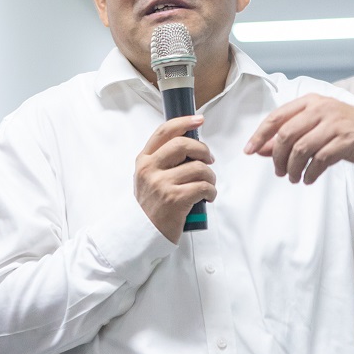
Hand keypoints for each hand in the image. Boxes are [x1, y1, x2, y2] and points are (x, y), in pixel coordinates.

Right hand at [135, 115, 215, 242]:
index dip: (184, 121)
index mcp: (144, 160)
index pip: (164, 132)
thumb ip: (162, 161)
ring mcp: (162, 184)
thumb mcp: (147, 178)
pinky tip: (208, 197)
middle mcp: (150, 169)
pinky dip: (211, 191)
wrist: (141, 234)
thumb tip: (191, 145)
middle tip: (209, 160)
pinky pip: (203, 186)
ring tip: (208, 184)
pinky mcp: (175, 199)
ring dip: (210, 176)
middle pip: (183, 144)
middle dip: (203, 150)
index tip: (199, 119)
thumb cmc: (150, 206)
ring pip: (198, 167)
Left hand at [245, 95, 353, 183]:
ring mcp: (334, 123)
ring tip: (293, 177)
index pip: (276, 117)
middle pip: (286, 135)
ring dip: (293, 168)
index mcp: (308, 102)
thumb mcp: (312, 126)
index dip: (260, 135)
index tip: (249, 150)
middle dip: (278, 157)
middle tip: (278, 171)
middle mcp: (320, 109)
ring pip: (302, 149)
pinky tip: (308, 178)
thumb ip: (286, 136)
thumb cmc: (339, 127)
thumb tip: (260, 149)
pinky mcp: (346, 140)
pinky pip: (320, 159)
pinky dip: (310, 173)